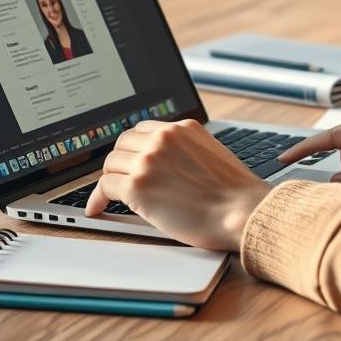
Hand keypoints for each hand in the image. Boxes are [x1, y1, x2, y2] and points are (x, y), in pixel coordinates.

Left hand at [84, 119, 270, 250]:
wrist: (242, 212)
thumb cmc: (234, 195)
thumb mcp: (212, 155)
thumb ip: (186, 151)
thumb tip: (167, 165)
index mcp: (183, 128)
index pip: (143, 130)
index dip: (133, 149)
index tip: (128, 161)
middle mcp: (163, 138)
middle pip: (123, 144)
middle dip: (119, 163)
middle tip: (117, 180)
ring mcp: (148, 160)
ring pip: (111, 164)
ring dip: (110, 180)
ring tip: (108, 197)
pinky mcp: (138, 185)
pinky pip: (105, 186)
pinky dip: (98, 198)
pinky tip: (97, 208)